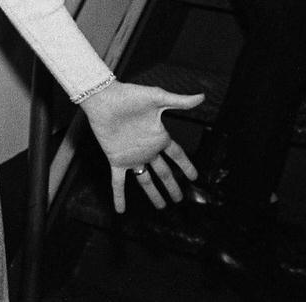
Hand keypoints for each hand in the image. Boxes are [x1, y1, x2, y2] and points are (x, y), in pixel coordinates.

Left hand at [80, 80, 204, 212]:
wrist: (103, 99)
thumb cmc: (129, 95)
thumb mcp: (158, 98)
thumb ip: (180, 101)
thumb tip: (201, 97)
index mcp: (158, 136)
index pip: (177, 155)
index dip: (186, 166)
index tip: (194, 177)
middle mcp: (147, 149)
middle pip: (163, 172)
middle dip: (172, 186)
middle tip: (180, 199)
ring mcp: (132, 156)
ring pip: (145, 181)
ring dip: (153, 194)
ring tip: (161, 207)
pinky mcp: (116, 160)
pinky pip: (118, 182)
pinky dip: (119, 197)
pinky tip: (120, 210)